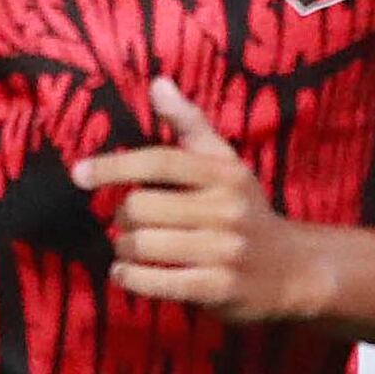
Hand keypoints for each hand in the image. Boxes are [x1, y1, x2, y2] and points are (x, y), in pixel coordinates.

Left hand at [75, 77, 337, 318]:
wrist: (294, 272)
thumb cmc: (247, 212)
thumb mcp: (227, 165)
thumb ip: (191, 125)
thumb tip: (158, 83)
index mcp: (226, 175)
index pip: (160, 161)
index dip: (114, 166)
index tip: (79, 174)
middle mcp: (227, 211)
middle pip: (142, 207)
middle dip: (121, 217)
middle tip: (126, 222)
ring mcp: (225, 252)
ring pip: (143, 245)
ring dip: (123, 249)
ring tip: (129, 249)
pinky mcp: (219, 290)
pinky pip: (156, 282)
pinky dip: (130, 278)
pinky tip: (126, 273)